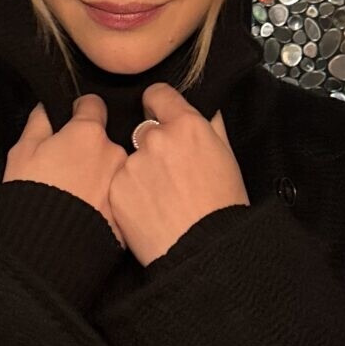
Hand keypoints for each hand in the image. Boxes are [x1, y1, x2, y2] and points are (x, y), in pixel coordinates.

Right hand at [2, 96, 127, 243]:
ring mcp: (123, 183)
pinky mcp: (126, 210)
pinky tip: (86, 210)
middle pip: (104, 140)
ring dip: (99, 174)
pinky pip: (115, 196)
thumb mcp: (22, 153)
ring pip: (112, 168)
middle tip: (67, 168)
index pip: (93, 104)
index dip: (81, 110)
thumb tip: (47, 108)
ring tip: (76, 195)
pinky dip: (104, 199)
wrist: (47, 247)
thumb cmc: (30, 195)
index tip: (73, 119)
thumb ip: (39, 123)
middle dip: (89, 148)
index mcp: (87, 132)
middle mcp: (113, 152)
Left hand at [107, 82, 249, 266]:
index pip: (158, 94)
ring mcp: (133, 164)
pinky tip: (149, 211)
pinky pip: (120, 184)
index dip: (158, 105)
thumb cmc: (223, 207)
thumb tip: (201, 105)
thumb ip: (210, 123)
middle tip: (169, 173)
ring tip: (162, 199)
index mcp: (187, 125)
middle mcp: (156, 139)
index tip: (158, 114)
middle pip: (144, 130)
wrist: (204, 251)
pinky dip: (130, 194)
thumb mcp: (227, 156)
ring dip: (140, 172)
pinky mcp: (117, 190)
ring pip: (131, 159)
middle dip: (153, 145)